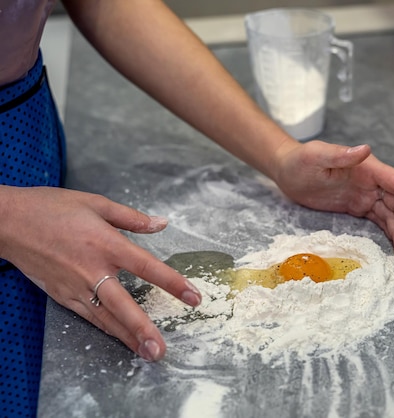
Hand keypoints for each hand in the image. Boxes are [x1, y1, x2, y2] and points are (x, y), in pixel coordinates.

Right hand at [0, 186, 201, 360]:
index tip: (193, 297)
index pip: (147, 267)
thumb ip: (132, 218)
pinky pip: (88, 316)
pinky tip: (120, 339)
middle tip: (160, 350)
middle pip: (123, 305)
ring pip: (105, 318)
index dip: (172, 283)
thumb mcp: (96, 203)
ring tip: (147, 354)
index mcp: (106, 244)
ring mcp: (75, 286)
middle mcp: (92, 270)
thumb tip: (162, 223)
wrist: (7, 221)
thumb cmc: (52, 208)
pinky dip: (106, 329)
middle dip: (143, 329)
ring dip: (127, 337)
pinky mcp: (61, 296)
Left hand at [272, 141, 393, 257]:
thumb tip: (366, 150)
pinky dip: (389, 233)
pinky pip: (379, 220)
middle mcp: (371, 181)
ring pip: (391, 215)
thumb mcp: (316, 156)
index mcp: (367, 167)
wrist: (287, 171)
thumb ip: (340, 155)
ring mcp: (365, 195)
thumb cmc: (299, 160)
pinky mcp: (357, 207)